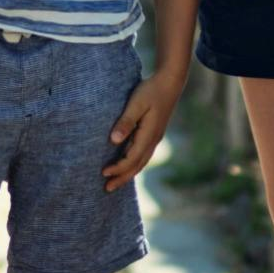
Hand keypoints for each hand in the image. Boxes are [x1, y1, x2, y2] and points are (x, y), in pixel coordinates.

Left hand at [106, 68, 188, 188]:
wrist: (170, 83)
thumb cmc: (151, 91)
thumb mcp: (136, 103)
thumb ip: (126, 121)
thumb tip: (114, 140)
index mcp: (149, 135)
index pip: (131, 159)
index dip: (118, 168)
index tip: (103, 173)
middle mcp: (153, 140)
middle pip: (137, 166)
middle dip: (122, 178)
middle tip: (107, 189)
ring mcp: (155, 138)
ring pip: (141, 162)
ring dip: (128, 173)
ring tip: (114, 182)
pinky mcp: (153, 134)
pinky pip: (142, 155)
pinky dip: (133, 164)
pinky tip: (125, 165)